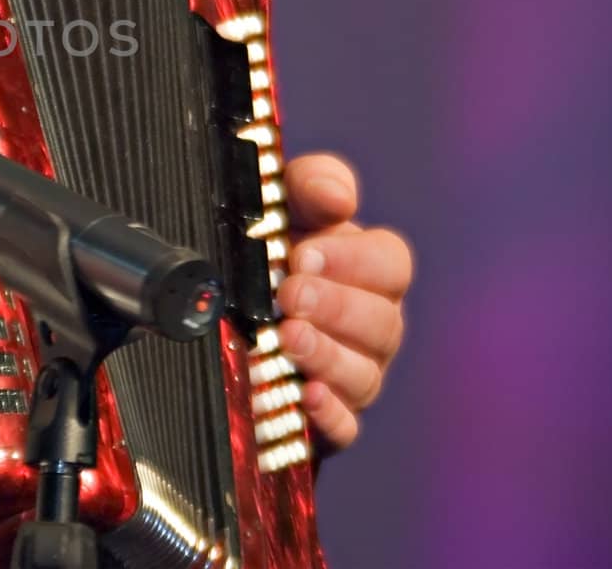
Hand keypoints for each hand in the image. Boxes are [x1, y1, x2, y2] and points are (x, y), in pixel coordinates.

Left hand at [274, 153, 411, 450]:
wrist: (221, 308)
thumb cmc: (266, 247)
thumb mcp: (282, 202)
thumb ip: (312, 184)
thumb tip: (338, 198)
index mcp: (369, 271)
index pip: (391, 264)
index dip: (352, 260)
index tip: (301, 254)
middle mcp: (372, 326)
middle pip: (382, 322)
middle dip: (335, 306)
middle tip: (289, 293)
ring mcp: (354, 375)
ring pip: (364, 374)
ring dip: (327, 356)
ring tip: (287, 338)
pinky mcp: (327, 420)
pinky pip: (345, 426)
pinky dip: (328, 413)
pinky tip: (305, 396)